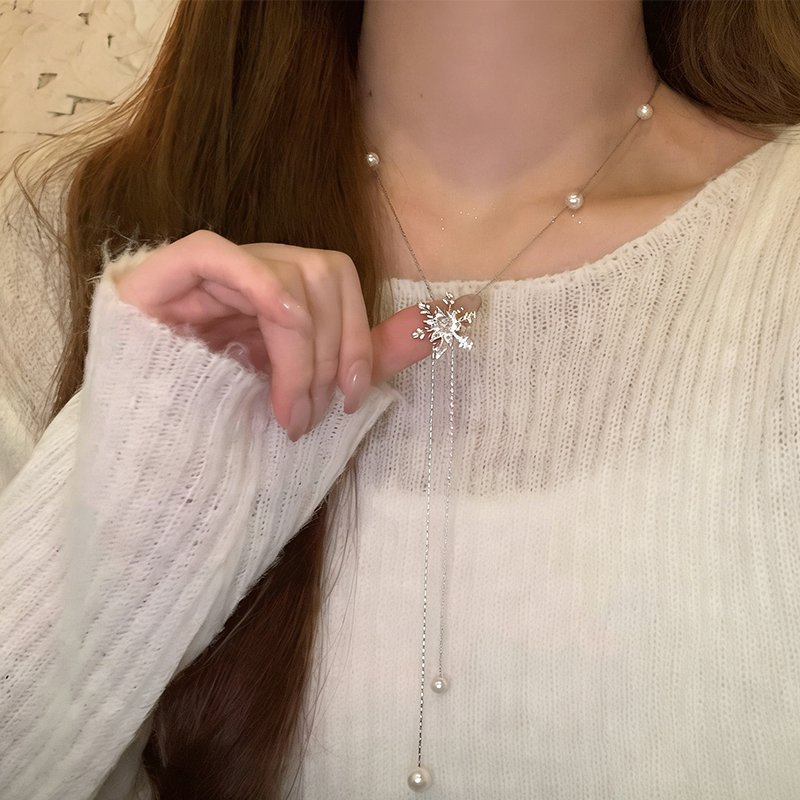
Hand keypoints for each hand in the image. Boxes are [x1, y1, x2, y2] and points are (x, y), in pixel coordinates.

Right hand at [114, 231, 479, 439]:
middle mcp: (248, 273)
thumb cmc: (223, 424)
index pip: (339, 281)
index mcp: (279, 294)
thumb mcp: (307, 390)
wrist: (143, 454)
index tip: (355, 401)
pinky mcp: (164, 272)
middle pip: (322, 271)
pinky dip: (262, 301)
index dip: (359, 336)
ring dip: (301, 351)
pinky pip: (222, 256)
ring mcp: (206, 270)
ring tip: (287, 413)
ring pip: (284, 272)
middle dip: (334, 350)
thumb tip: (444, 320)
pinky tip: (263, 358)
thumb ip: (370, 353)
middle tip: (314, 415)